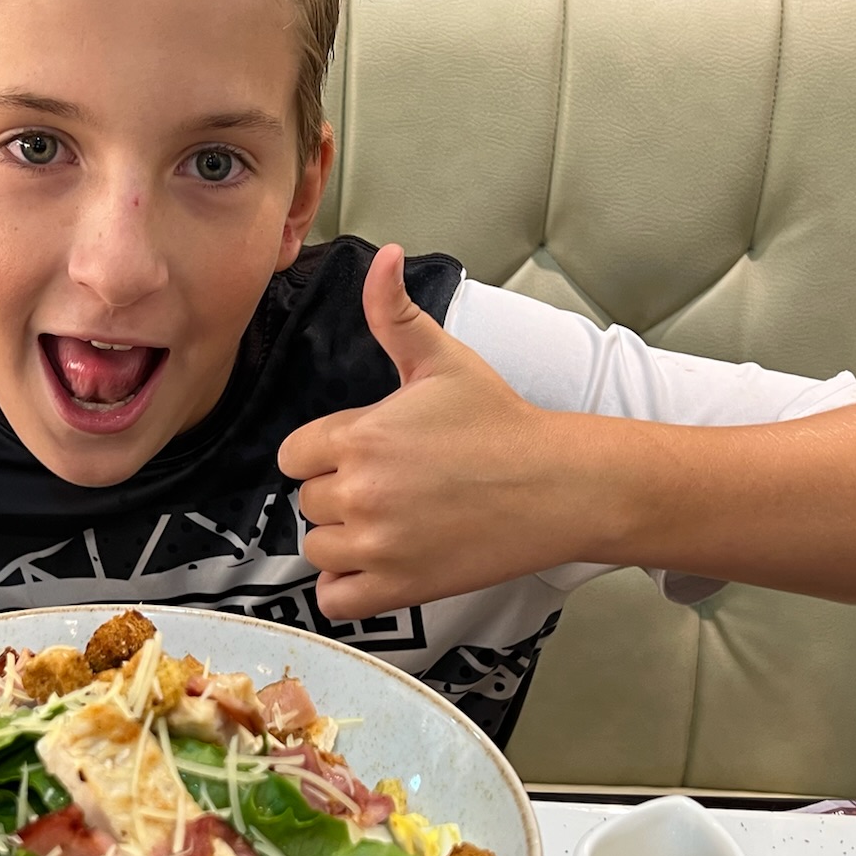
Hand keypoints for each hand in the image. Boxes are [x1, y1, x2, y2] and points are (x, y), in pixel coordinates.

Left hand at [278, 245, 580, 620]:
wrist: (560, 485)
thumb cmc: (501, 422)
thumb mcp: (444, 360)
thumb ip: (396, 314)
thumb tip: (383, 256)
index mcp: (359, 436)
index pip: (295, 455)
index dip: (327, 454)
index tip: (369, 454)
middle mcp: (360, 492)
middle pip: (308, 501)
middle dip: (341, 494)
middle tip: (395, 487)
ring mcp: (378, 544)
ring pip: (318, 548)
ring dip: (344, 541)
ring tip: (393, 523)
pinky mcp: (399, 588)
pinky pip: (335, 599)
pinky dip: (348, 588)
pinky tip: (382, 563)